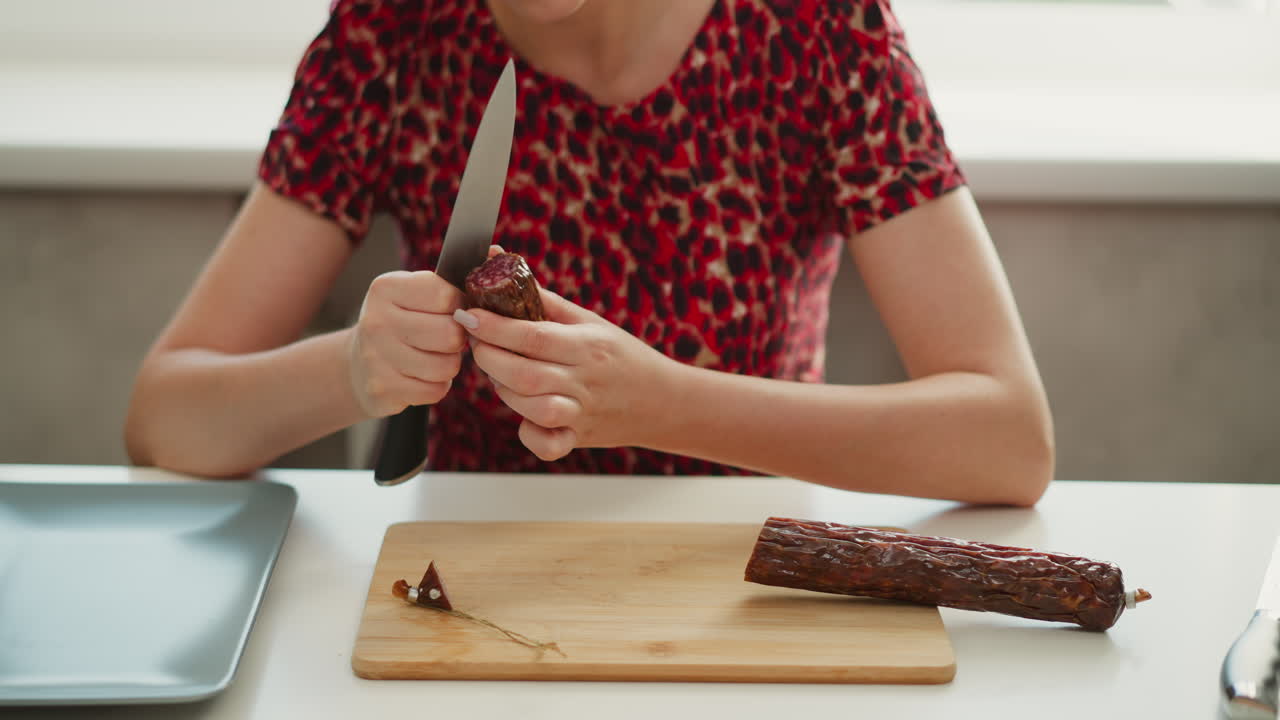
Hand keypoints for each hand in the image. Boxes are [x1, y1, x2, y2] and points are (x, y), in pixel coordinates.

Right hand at [346, 270, 466, 417]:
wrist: (359, 363)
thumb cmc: (402, 320)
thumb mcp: (417, 292)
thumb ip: (454, 276)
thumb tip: (496, 251)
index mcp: (387, 288)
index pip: (445, 295)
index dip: (461, 305)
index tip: (456, 309)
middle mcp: (377, 320)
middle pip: (449, 333)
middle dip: (459, 338)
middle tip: (450, 336)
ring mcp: (376, 356)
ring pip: (446, 365)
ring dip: (450, 364)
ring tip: (436, 355)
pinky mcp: (383, 387)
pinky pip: (435, 390)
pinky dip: (437, 385)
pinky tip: (423, 374)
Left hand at [455, 290, 676, 460]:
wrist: (663, 400)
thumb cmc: (621, 354)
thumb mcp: (589, 322)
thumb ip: (544, 301)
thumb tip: (501, 262)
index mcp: (588, 345)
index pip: (533, 336)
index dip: (494, 326)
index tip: (468, 314)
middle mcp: (586, 380)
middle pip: (525, 374)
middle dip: (489, 358)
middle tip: (477, 344)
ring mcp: (583, 413)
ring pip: (532, 408)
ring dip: (505, 391)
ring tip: (500, 374)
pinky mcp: (579, 438)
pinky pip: (548, 445)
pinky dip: (530, 434)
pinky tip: (525, 415)